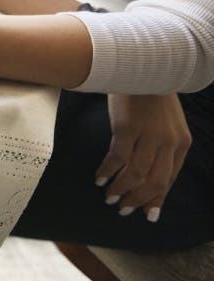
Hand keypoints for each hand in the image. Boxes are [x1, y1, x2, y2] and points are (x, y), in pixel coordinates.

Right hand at [96, 93, 191, 222]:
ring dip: (121, 189)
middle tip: (123, 209)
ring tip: (110, 197)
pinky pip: (117, 158)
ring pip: (136, 174)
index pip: (169, 179)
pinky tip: (100, 178)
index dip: (156, 199)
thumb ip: (162, 146)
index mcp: (181, 143)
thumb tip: (146, 172)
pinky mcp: (127, 128)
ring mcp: (148, 135)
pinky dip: (108, 172)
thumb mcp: (166, 122)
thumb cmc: (150, 95)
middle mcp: (168, 142)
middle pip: (154, 182)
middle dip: (138, 200)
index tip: (147, 214)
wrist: (143, 66)